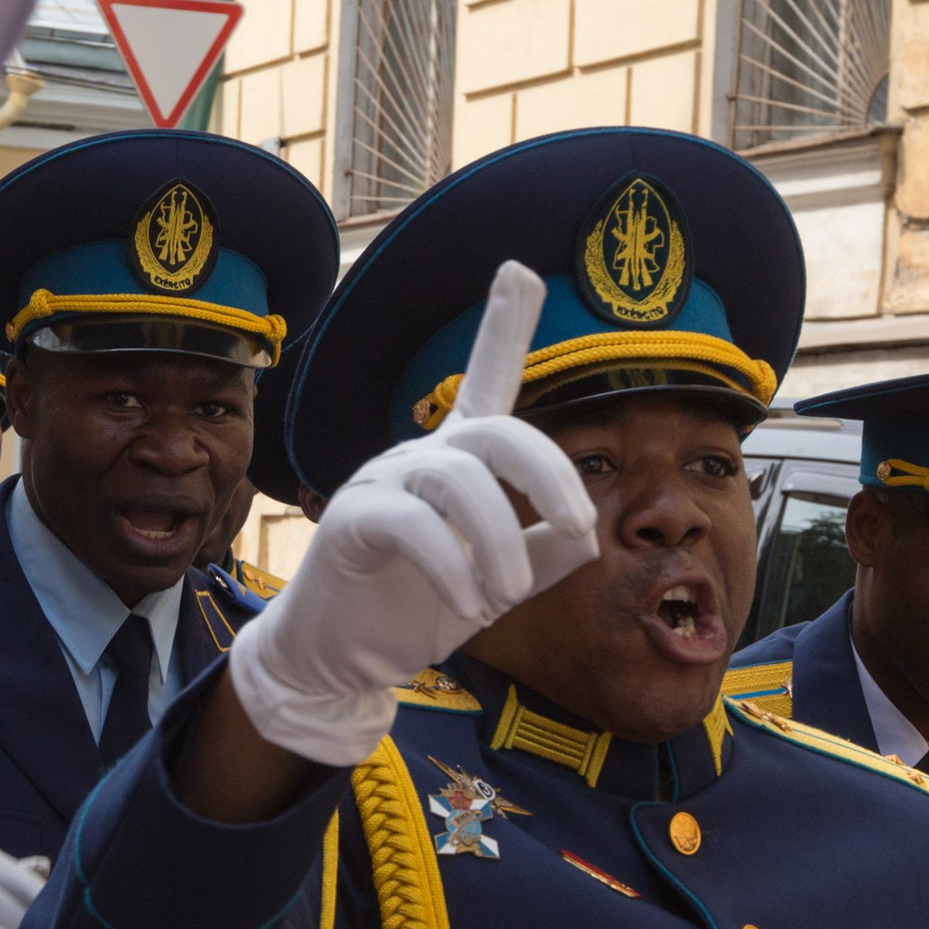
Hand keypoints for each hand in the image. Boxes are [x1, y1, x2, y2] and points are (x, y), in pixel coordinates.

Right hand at [225, 262, 599, 764]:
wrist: (339, 660)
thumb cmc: (417, 612)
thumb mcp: (500, 588)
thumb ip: (545, 557)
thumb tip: (589, 534)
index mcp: (457, 463)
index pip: (484, 381)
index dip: (501, 325)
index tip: (520, 268)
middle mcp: (421, 459)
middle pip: (497, 430)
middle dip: (551, 474)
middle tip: (581, 531)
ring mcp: (382, 482)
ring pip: (461, 481)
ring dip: (502, 543)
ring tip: (504, 595)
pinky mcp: (352, 520)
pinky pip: (414, 525)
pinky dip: (454, 566)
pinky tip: (468, 604)